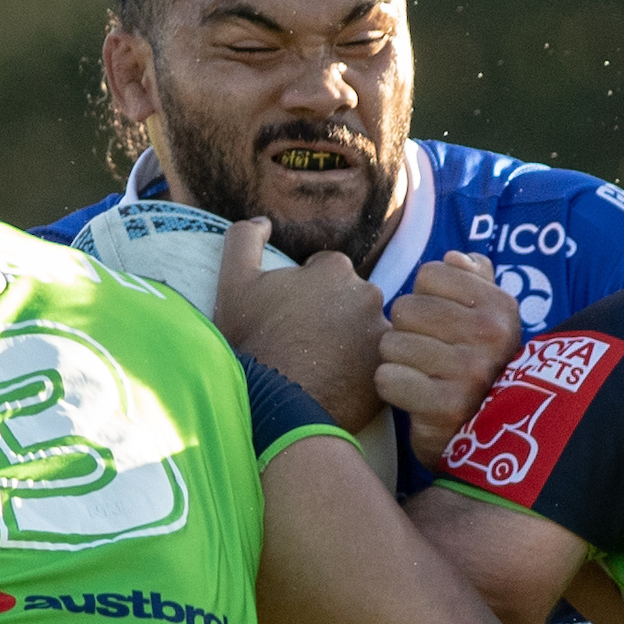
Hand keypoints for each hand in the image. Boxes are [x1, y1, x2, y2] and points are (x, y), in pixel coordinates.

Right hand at [214, 217, 389, 430]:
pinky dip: (361, 374)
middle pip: (350, 301)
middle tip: (305, 344)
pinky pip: (377, 366)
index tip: (292, 317)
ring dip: (349, 344)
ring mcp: (382, 336)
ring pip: (366, 333)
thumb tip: (263, 221)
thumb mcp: (234, 283)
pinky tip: (335, 386)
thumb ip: (243, 239)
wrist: (271, 403)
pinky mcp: (389, 372)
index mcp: (336, 269)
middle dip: (332, 316)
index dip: (306, 293)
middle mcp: (368, 295)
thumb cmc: (252, 341)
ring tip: (320, 368)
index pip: (327, 272)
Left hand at [375, 252, 521, 465]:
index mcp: (502, 306)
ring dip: (397, 361)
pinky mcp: (445, 407)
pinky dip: (391, 388)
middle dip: (406, 331)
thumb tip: (455, 257)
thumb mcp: (489, 321)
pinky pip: (387, 378)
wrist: (487, 441)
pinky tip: (412, 396)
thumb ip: (475, 280)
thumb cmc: (478, 370)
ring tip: (420, 376)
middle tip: (427, 356)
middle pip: (405, 308)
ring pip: (391, 342)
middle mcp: (491, 336)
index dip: (425, 298)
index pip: (430, 273)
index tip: (442, 325)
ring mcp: (470, 372)